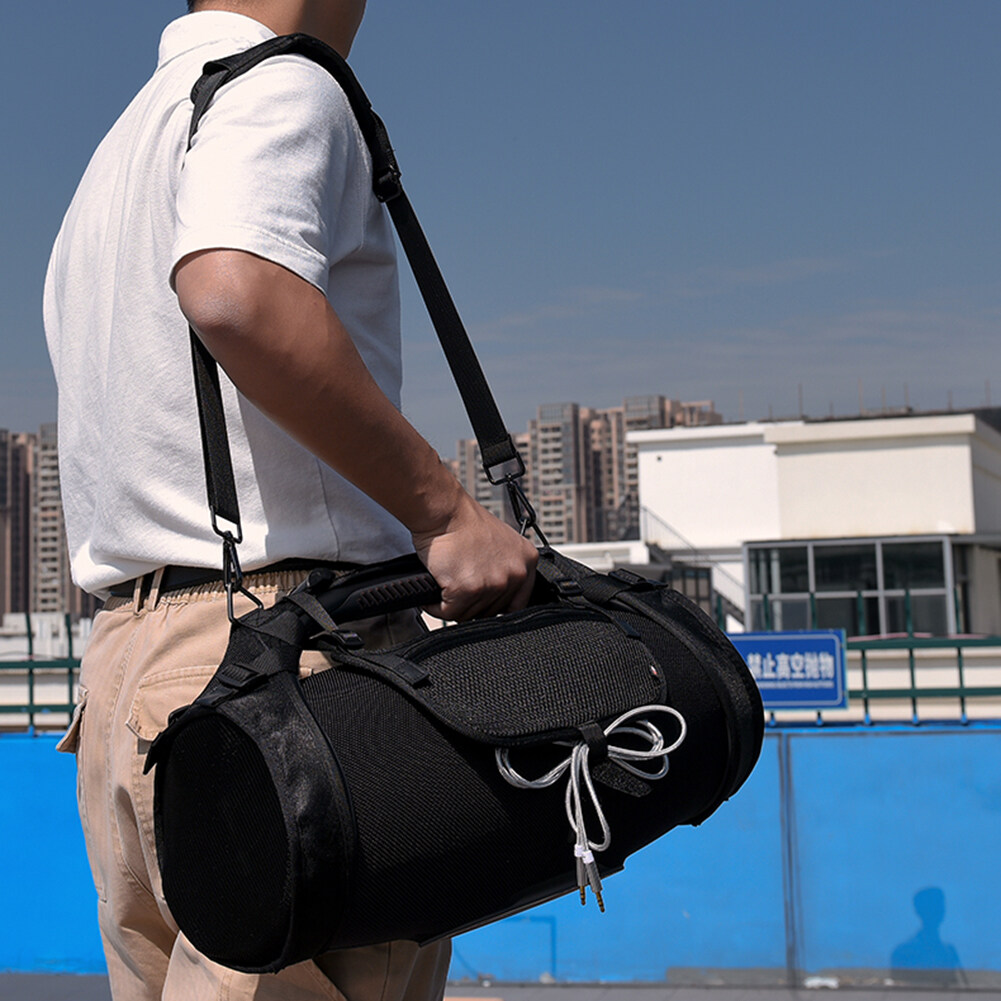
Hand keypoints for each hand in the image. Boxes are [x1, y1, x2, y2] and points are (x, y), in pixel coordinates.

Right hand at [412, 492, 538, 621]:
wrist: (445, 512)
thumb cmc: (464, 523)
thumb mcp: (501, 543)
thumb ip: (506, 568)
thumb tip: (498, 594)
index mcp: (527, 561)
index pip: (518, 603)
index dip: (497, 606)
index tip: (483, 603)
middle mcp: (515, 574)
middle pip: (491, 612)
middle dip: (470, 604)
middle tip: (457, 587)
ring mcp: (494, 583)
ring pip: (469, 615)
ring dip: (451, 605)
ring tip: (445, 584)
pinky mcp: (469, 589)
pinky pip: (449, 613)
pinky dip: (436, 606)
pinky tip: (435, 589)